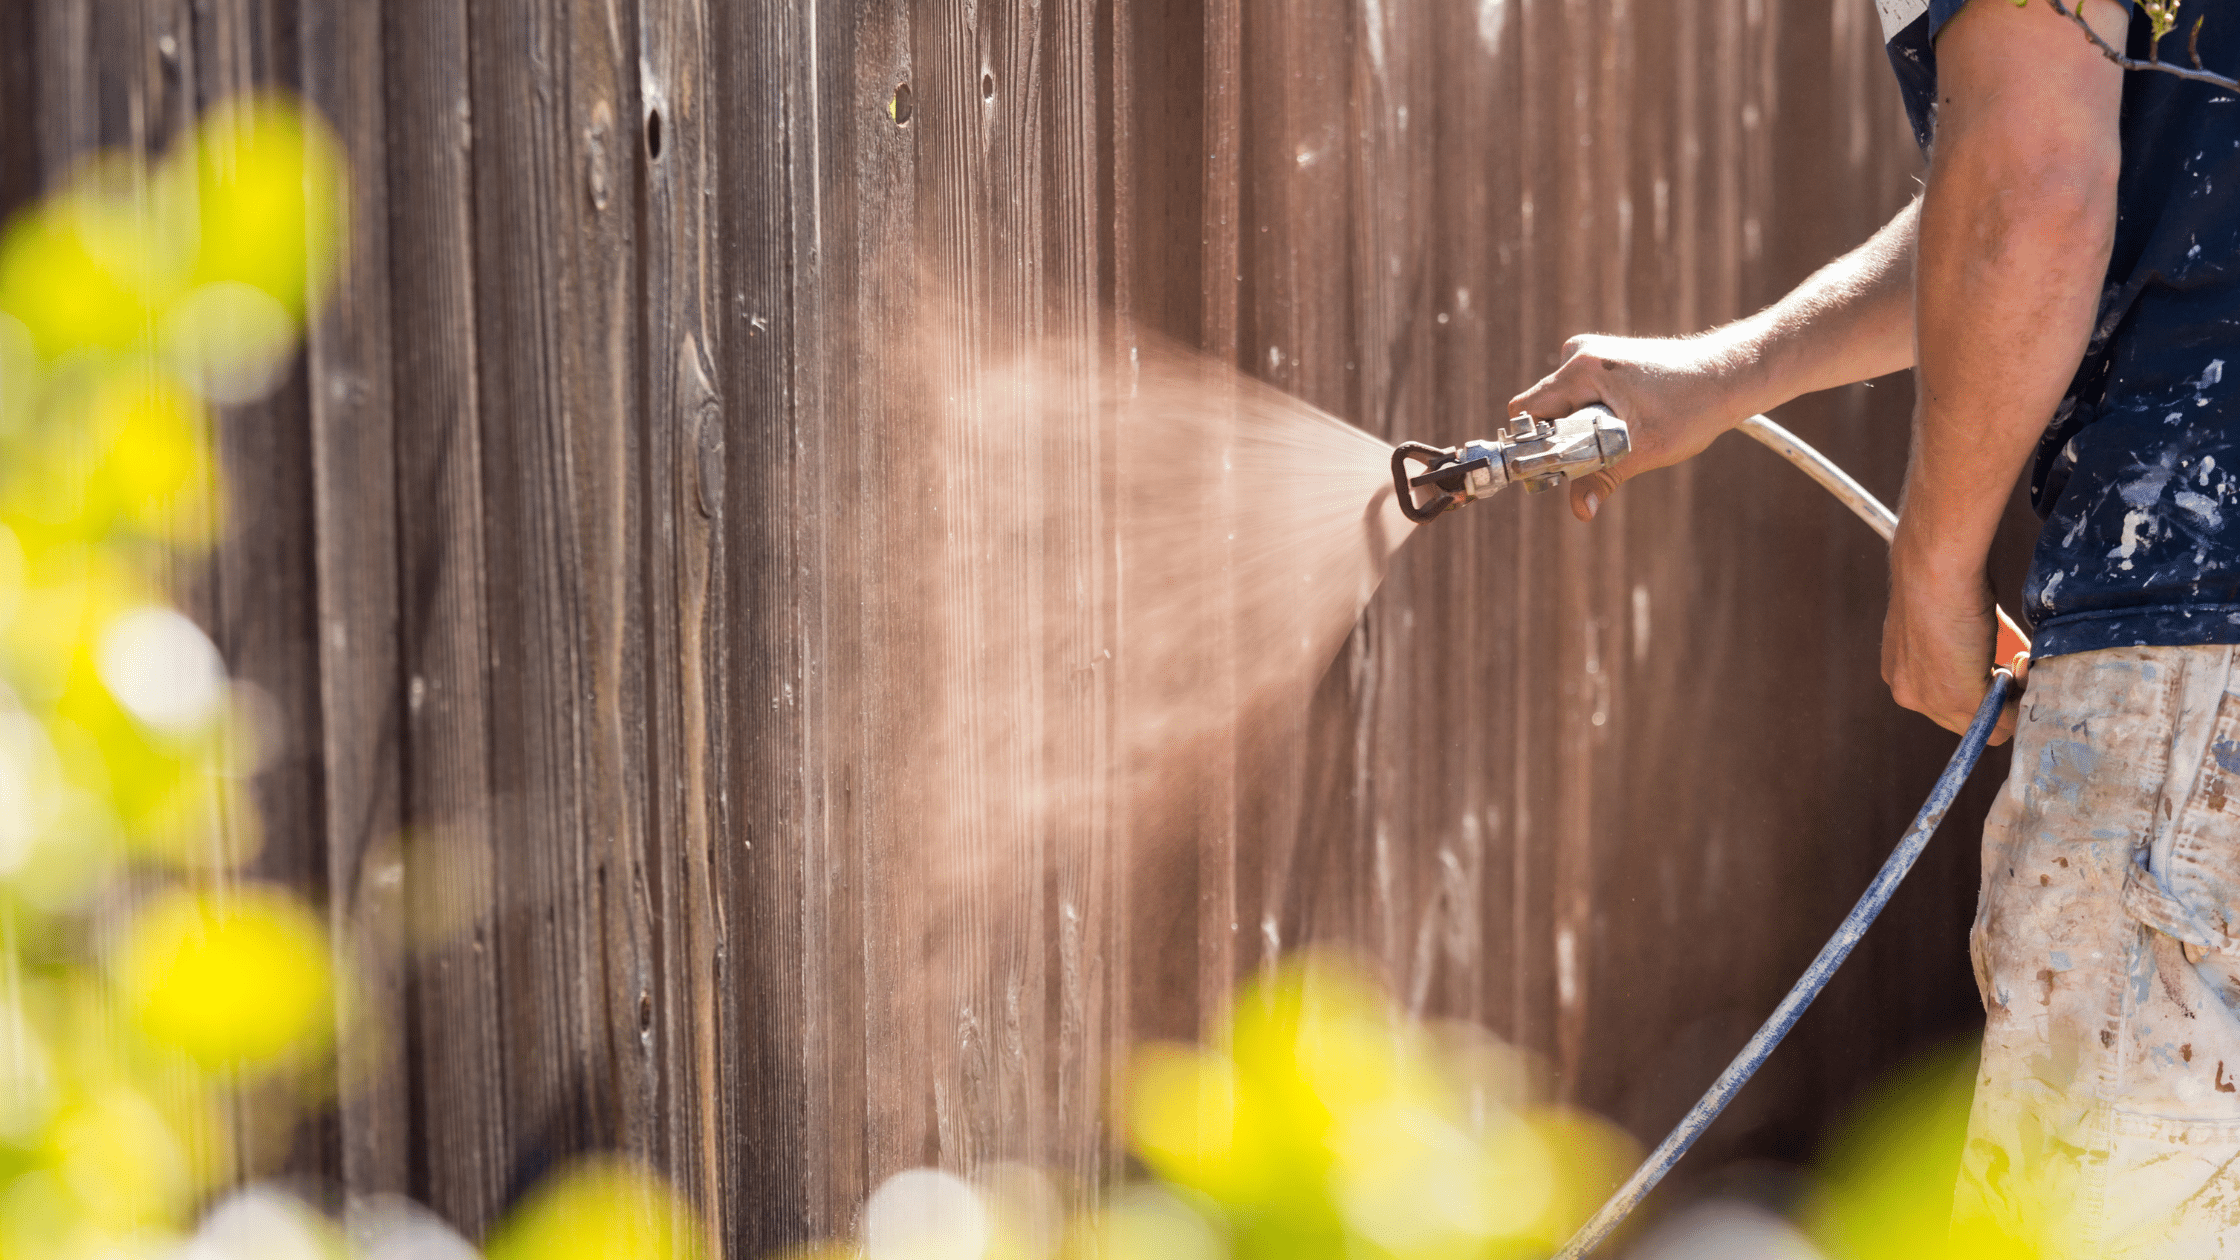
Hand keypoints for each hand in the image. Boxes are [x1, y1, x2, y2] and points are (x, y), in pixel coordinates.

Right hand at [1507, 332, 1766, 521]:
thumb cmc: (1691, 406)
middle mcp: (1579, 354)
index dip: (1533, 444)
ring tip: (1623, 435)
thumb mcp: (1645, 449)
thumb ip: (1604, 477)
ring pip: (1561, 406)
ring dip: (1579, 429)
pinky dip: (1592, 417)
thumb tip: (1581, 511)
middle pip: (1542, 410)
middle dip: (1562, 439)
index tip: (1553, 467)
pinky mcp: (1602, 362)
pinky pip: (1578, 398)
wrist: (1727, 376)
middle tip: (1599, 454)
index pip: (1526, 412)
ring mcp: (1591, 355)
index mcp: (1581, 369)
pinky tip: (1626, 422)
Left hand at [1882, 534, 2018, 743]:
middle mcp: (1907, 693)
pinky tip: (2020, 661)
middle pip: (1965, 721)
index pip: (1945, 705)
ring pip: (1985, 726)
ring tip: (2017, 661)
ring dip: (2012, 699)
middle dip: (1998, 699)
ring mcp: (1929, 701)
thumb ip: (1972, 655)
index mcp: (1902, 673)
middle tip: (2014, 663)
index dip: (1980, 691)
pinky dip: (2020, 697)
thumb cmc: (1946, 580)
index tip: (2002, 670)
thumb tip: (2007, 670)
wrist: (1936, 567)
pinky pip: (2000, 723)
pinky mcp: (1956, 699)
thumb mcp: (1956, 626)